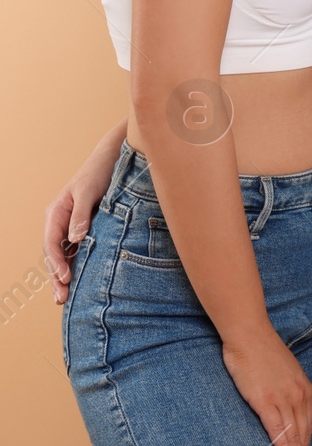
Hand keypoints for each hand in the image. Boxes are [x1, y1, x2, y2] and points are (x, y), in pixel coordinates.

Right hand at [44, 153, 118, 303]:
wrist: (114, 158)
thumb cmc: (99, 171)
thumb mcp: (89, 191)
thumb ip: (81, 215)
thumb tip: (75, 239)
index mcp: (56, 213)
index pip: (51, 243)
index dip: (57, 262)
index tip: (65, 278)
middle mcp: (60, 222)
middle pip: (54, 254)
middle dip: (56, 277)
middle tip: (61, 298)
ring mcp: (71, 227)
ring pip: (64, 256)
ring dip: (63, 276)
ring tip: (64, 299)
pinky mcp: (85, 229)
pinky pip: (77, 251)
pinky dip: (76, 266)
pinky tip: (78, 283)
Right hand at [221, 329, 311, 445]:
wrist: (250, 335)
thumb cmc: (264, 353)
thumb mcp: (286, 373)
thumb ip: (290, 391)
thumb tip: (288, 408)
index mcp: (305, 389)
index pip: (308, 424)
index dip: (306, 440)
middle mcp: (299, 395)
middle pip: (303, 431)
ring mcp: (283, 399)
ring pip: (292, 433)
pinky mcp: (266, 401)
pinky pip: (276, 430)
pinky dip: (280, 444)